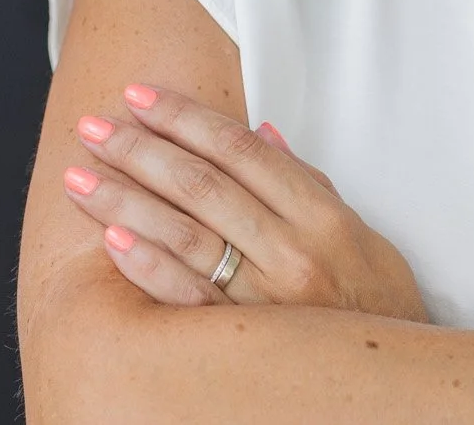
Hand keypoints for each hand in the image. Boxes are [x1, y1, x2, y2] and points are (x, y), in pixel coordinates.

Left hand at [62, 83, 428, 322]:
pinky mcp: (244, 341)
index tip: (140, 96)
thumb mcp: (358, 231)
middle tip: (92, 126)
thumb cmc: (374, 301)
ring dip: (125, 199)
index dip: (184, 117)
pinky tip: (110, 239)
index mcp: (320, 214)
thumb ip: (307, 182)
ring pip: (185, 235)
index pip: (239, 149)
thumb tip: (263, 133)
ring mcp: (266, 298)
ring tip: (79, 175)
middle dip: (141, 149)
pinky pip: (188, 299)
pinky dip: (148, 266)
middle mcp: (292, 251)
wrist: (393, 376)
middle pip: (202, 185)